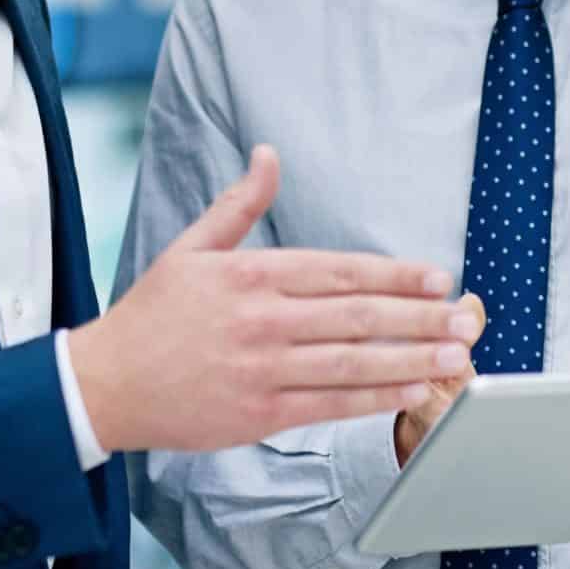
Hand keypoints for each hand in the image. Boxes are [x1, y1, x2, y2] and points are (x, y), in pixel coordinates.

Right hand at [67, 146, 477, 452]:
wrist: (103, 384)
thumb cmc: (151, 315)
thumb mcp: (190, 247)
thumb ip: (239, 205)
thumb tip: (269, 155)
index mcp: (251, 274)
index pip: (340, 270)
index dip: (395, 274)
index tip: (437, 278)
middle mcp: (263, 319)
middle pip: (358, 314)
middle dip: (420, 317)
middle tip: (466, 317)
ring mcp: (263, 369)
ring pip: (352, 361)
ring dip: (410, 357)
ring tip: (454, 355)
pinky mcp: (259, 414)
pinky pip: (330, 405)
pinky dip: (374, 397)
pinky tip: (410, 390)